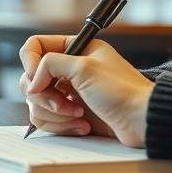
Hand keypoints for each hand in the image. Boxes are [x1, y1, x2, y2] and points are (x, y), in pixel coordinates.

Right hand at [19, 35, 153, 147]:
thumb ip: (50, 64)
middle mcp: (70, 69)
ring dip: (56, 114)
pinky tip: (83, 126)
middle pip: (32, 79)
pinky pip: (49, 120)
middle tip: (64, 102)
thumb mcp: (84, 67)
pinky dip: (62, 125)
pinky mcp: (71, 114)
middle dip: (45, 96)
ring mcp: (69, 92)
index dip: (30, 64)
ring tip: (79, 116)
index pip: (36, 46)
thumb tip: (32, 82)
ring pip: (38, 102)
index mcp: (76, 48)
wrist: (141, 120)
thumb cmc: (121, 91)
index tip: (37, 81)